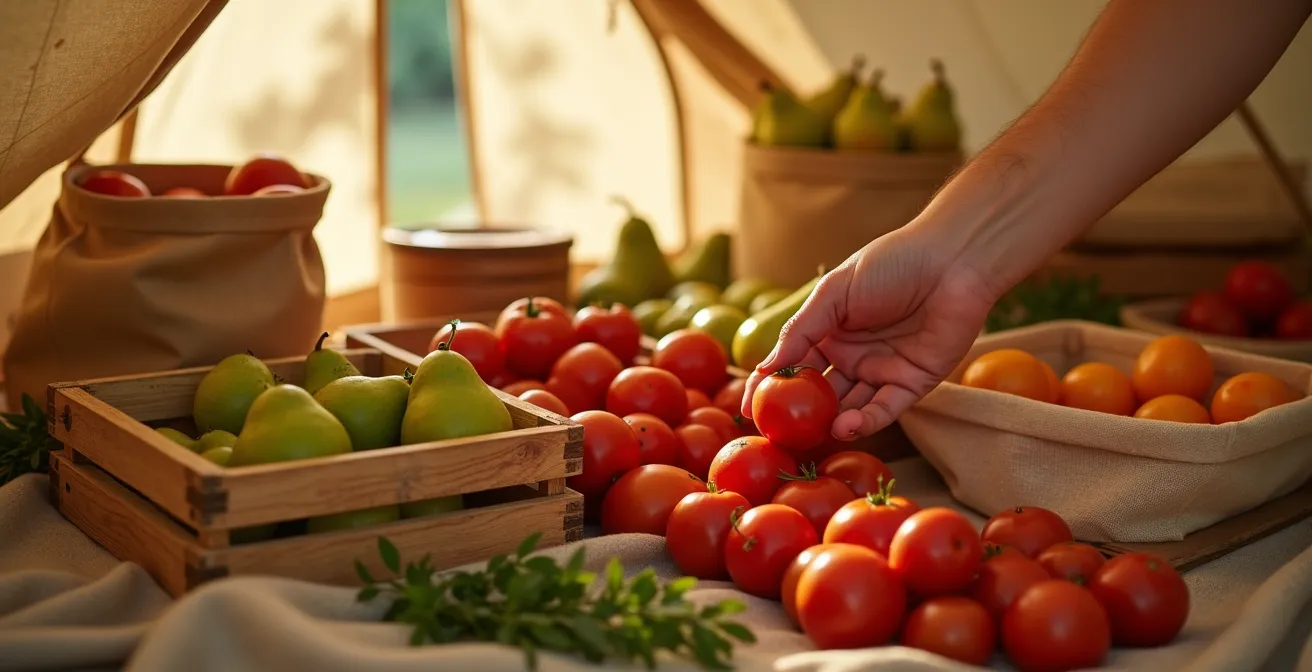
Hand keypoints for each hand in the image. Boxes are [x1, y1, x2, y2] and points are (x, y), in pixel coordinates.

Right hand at [740, 225, 999, 438]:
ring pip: (850, 406)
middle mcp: (853, 354)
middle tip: (777, 436)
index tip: (748, 409)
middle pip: (819, 393)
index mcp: (829, 330)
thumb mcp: (833, 293)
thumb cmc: (891, 264)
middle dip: (798, 416)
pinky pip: (885, 409)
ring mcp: (882, 371)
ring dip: (831, 423)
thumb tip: (764, 369)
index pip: (793, 366)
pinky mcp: (914, 383)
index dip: (770, 387)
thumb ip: (799, 332)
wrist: (953, 259)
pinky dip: (865, 421)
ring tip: (812, 435)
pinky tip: (845, 426)